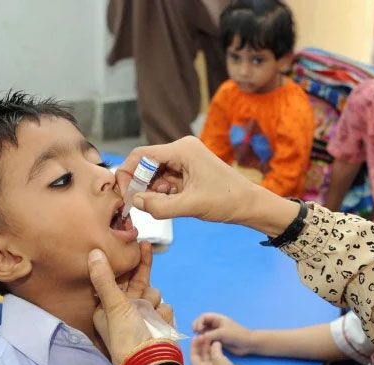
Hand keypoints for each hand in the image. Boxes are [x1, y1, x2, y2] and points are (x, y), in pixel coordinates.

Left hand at [88, 247, 152, 364]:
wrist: (151, 361)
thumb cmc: (125, 335)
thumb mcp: (112, 304)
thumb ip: (104, 277)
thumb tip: (93, 252)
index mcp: (108, 307)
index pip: (116, 279)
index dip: (123, 264)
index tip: (129, 247)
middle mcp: (125, 309)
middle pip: (136, 280)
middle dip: (142, 266)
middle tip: (145, 245)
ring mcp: (144, 314)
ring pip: (153, 292)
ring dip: (152, 299)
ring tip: (147, 313)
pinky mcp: (160, 319)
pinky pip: (164, 305)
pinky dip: (162, 313)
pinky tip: (158, 323)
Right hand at [115, 136, 300, 236]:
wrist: (250, 205)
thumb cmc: (227, 201)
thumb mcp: (191, 206)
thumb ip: (159, 206)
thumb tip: (135, 202)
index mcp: (182, 149)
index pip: (141, 155)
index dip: (128, 174)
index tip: (123, 195)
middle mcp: (182, 148)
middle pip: (146, 163)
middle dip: (141, 185)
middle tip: (140, 205)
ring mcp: (185, 158)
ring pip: (155, 173)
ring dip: (154, 190)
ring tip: (166, 203)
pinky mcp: (188, 169)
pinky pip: (165, 178)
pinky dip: (163, 192)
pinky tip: (174, 202)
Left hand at [190, 336, 244, 364]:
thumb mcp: (218, 358)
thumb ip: (214, 348)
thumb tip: (215, 342)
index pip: (193, 357)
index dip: (193, 347)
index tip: (195, 338)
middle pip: (199, 355)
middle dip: (201, 345)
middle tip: (203, 335)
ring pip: (207, 354)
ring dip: (207, 346)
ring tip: (209, 336)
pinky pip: (213, 355)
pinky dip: (213, 348)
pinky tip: (215, 341)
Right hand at [192, 313, 255, 355]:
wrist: (247, 344)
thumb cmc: (236, 335)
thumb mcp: (223, 333)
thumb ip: (210, 335)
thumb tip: (199, 338)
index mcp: (218, 319)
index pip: (204, 317)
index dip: (198, 322)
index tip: (197, 330)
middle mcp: (216, 324)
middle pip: (202, 323)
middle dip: (197, 327)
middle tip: (195, 334)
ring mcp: (216, 332)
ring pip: (204, 332)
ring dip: (200, 335)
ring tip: (199, 340)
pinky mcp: (217, 340)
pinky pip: (208, 339)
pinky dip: (204, 341)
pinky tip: (203, 345)